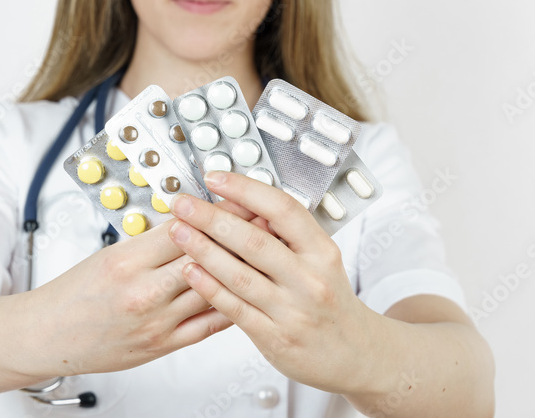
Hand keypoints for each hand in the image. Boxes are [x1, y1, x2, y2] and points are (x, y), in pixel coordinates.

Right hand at [24, 197, 262, 377]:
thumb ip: (150, 242)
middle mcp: (142, 292)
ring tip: (264, 253)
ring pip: (211, 290)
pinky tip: (245, 292)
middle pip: (202, 257)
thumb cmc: (73, 295)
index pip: (181, 229)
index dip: (215, 213)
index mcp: (126, 261)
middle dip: (237, 235)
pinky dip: (229, 307)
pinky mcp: (162, 345)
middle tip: (264, 218)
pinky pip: (206, 325)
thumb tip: (189, 222)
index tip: (237, 199)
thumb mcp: (107, 255)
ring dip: (240, 269)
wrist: (50, 335)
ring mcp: (155, 322)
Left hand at [166, 170, 375, 394]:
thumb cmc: (330, 300)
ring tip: (178, 230)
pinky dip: (209, 287)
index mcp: (322, 252)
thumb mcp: (322, 260)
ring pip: (239, 275)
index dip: (246, 190)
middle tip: (183, 203)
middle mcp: (309, 280)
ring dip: (202, 249)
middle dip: (211, 218)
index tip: (215, 178)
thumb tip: (243, 199)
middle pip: (254, 240)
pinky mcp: (274, 338)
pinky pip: (235, 308)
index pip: (282, 210)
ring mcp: (292, 311)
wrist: (356, 354)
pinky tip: (189, 270)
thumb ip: (287, 235)